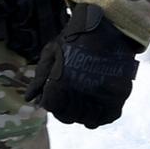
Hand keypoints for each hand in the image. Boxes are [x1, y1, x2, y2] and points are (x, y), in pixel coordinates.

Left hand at [26, 3, 139, 126]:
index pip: (52, 107)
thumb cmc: (74, 39)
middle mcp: (81, 92)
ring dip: (83, 116)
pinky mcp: (119, 95)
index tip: (54, 98)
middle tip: (68, 101)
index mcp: (62, 81)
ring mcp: (102, 95)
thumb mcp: (51, 52)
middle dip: (65, 112)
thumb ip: (41, 77)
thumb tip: (30, 99)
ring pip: (89, 121)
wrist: (107, 27)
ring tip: (83, 103)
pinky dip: (101, 116)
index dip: (52, 105)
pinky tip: (96, 107)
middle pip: (69, 117)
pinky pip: (109, 116)